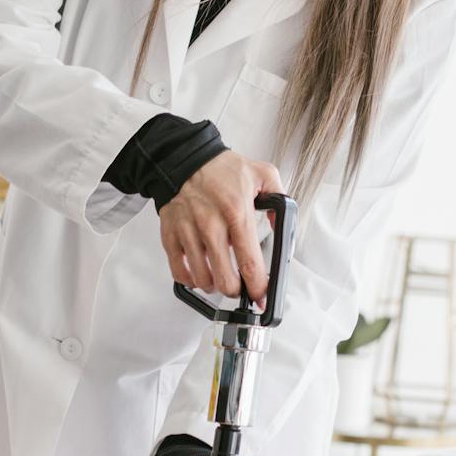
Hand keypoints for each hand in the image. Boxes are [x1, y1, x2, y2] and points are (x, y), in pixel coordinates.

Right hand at [160, 151, 285, 304]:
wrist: (184, 158)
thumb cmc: (222, 169)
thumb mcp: (263, 176)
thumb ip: (280, 203)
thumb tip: (285, 230)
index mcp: (237, 212)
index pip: (250, 262)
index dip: (258, 287)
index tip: (261, 296)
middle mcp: (211, 224)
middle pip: (224, 279)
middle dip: (235, 290)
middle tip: (239, 287)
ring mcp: (188, 232)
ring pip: (202, 279)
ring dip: (213, 285)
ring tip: (219, 278)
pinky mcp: (171, 235)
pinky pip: (179, 271)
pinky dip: (190, 279)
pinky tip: (199, 272)